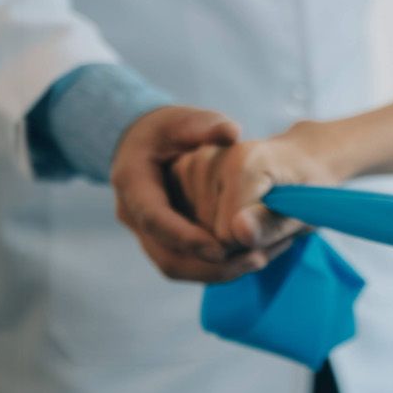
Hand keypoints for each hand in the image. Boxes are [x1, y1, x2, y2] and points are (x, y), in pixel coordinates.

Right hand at [111, 106, 273, 282]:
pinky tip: (252, 257)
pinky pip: (186, 263)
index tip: (221, 249)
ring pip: (176, 266)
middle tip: (253, 260)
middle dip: (209, 265)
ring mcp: (146, 232)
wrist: (147, 142)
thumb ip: (205, 126)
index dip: (186, 238)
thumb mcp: (185, 121)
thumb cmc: (169, 130)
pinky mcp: (163, 241)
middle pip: (167, 255)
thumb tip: (230, 132)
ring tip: (259, 260)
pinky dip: (216, 266)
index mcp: (133, 182)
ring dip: (216, 271)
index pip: (155, 219)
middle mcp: (133, 214)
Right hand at [170, 121, 340, 260]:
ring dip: (226, 247)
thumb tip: (239, 233)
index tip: (282, 236)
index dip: (253, 247)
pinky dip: (211, 239)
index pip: (228, 234)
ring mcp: (188, 167)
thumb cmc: (308, 184)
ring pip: (194, 239)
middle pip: (207, 238)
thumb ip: (271, 223)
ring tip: (258, 226)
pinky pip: (187, 230)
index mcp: (241, 162)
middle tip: (274, 232)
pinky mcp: (179, 177)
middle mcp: (207, 160)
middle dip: (239, 250)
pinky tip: (237, 224)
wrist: (298, 159)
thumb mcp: (306, 210)